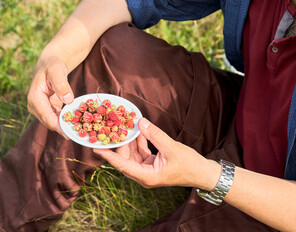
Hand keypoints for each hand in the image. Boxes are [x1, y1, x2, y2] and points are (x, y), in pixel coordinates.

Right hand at [27, 44, 73, 136]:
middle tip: (79, 134)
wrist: (50, 64)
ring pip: (53, 123)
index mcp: (34, 98)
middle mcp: (35, 106)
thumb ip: (62, 84)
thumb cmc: (52, 65)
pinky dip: (66, 122)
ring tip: (80, 131)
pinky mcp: (48, 110)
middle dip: (63, 129)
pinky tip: (78, 124)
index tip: (69, 134)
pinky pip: (57, 119)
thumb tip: (68, 100)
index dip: (58, 127)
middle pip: (50, 123)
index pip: (46, 117)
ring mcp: (40, 109)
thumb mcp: (57, 71)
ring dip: (66, 127)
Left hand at [94, 118, 220, 189]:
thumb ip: (154, 134)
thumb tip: (139, 122)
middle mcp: (144, 175)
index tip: (95, 148)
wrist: (203, 173)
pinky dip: (139, 142)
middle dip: (120, 144)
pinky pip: (140, 152)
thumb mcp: (171, 147)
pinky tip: (138, 130)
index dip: (108, 156)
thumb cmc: (189, 164)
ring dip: (130, 141)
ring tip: (124, 126)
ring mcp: (147, 170)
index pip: (122, 165)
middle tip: (113, 129)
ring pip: (132, 155)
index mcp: (146, 177)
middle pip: (125, 159)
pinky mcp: (152, 164)